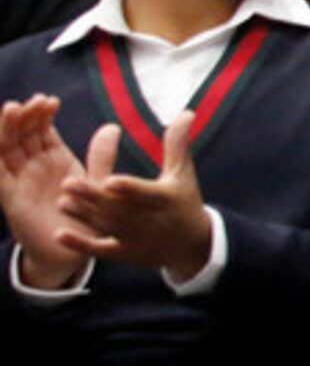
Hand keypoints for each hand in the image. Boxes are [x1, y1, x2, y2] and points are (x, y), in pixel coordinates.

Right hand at [0, 96, 91, 288]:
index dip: (43, 115)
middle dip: (27, 115)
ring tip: (14, 108)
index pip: (43, 131)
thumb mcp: (95, 184)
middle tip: (35, 101)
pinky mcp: (11, 197)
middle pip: (23, 134)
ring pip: (7, 147)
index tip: (51, 101)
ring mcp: (20, 180)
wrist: (71, 254)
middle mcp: (34, 166)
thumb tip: (111, 127)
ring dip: (8, 127)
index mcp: (55, 160)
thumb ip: (101, 158)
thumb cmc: (84, 219)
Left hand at [59, 114, 211, 279]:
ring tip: (62, 202)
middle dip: (94, 198)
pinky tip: (60, 235)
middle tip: (68, 183)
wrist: (193, 245)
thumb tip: (186, 112)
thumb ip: (177, 144)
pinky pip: (101, 251)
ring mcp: (137, 239)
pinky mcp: (126, 253)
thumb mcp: (183, 173)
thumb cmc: (184, 201)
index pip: (145, 193)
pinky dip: (81, 245)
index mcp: (165, 199)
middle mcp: (150, 221)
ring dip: (84, 216)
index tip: (109, 180)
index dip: (129, 188)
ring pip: (107, 227)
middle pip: (119, 209)